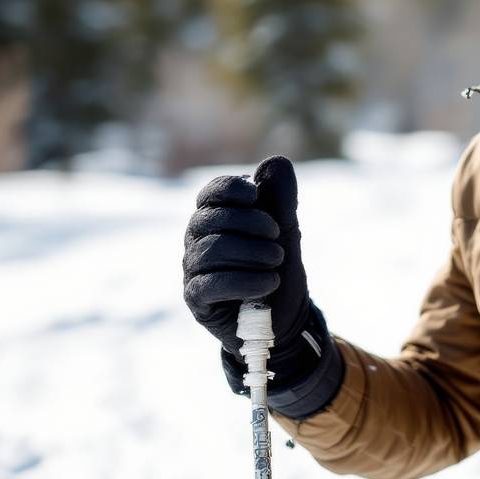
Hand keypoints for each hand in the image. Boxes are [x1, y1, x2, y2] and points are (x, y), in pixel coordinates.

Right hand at [183, 156, 309, 356]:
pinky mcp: (196, 299)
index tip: (256, 195)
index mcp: (215, 217)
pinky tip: (270, 282)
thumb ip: (281, 197)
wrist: (284, 316)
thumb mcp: (286, 230)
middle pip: (211, 219)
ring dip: (252, 253)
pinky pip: (211, 283)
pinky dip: (245, 280)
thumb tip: (275, 161)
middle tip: (278, 235)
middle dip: (250, 222)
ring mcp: (193, 269)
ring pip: (212, 250)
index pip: (210, 193)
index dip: (229, 189)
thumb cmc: (278, 267)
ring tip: (277, 260)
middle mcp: (197, 240)